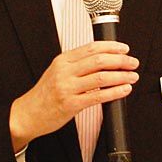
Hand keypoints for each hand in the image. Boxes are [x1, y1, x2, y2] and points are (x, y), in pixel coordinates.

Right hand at [9, 41, 138, 150]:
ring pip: (101, 77)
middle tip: (133, 62)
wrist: (28, 114)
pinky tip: (124, 90)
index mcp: (62, 60)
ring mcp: (67, 87)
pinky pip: (98, 96)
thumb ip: (76, 65)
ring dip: (121, 76)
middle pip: (98, 60)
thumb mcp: (57, 72)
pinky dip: (114, 92)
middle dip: (120, 60)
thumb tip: (103, 60)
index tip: (124, 49)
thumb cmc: (45, 94)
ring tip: (132, 77)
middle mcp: (64, 71)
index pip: (91, 47)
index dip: (111, 47)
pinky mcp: (71, 104)